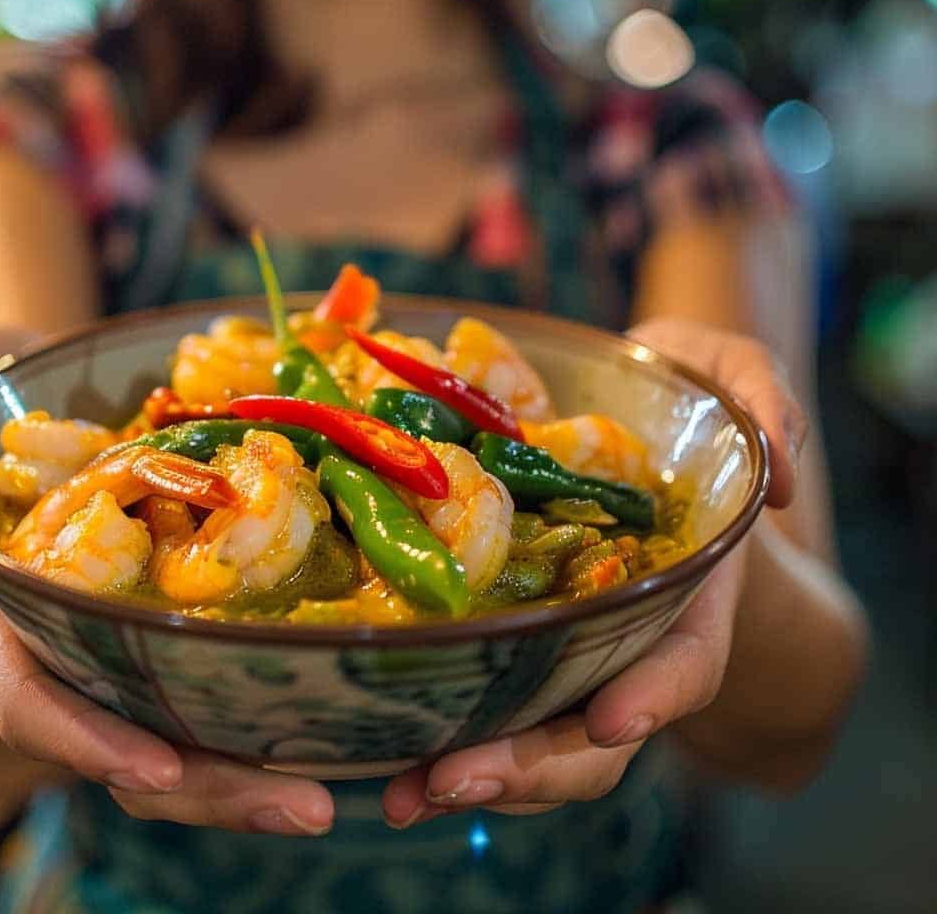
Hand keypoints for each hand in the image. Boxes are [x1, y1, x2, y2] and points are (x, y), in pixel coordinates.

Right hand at [0, 326, 334, 836]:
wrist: (49, 385)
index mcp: (13, 605)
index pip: (34, 697)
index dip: (86, 740)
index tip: (156, 764)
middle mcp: (75, 638)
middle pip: (132, 740)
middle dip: (207, 788)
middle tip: (306, 808)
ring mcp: (132, 633)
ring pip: (186, 730)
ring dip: (253, 775)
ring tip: (332, 796)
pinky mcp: (185, 611)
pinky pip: (226, 674)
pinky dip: (277, 702)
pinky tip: (348, 715)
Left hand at [381, 319, 805, 827]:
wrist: (631, 404)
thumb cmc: (687, 392)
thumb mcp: (734, 376)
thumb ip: (765, 405)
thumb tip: (784, 477)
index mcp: (690, 587)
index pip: (686, 658)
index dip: (654, 695)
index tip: (611, 721)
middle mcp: (628, 632)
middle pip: (596, 731)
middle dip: (532, 764)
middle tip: (453, 779)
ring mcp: (569, 639)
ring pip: (534, 733)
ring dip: (472, 771)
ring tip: (402, 792)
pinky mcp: (513, 624)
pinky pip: (484, 692)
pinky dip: (438, 729)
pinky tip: (384, 755)